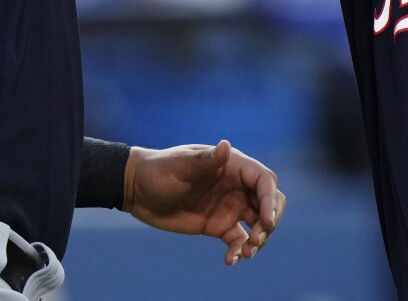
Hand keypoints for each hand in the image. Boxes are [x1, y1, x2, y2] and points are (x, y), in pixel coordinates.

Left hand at [125, 140, 286, 265]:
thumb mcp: (181, 165)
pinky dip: (240, 251)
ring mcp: (229, 206)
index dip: (270, 200)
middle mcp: (236, 186)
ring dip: (259, 239)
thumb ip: (205, 160)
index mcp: (232, 166)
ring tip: (246, 253)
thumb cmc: (159, 171)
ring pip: (258, 223)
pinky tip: (230, 260)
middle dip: (269, 221)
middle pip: (268, 202)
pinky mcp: (219, 225)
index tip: (267, 221)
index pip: (264, 181)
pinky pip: (238, 240)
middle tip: (256, 240)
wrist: (137, 191)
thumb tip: (226, 145)